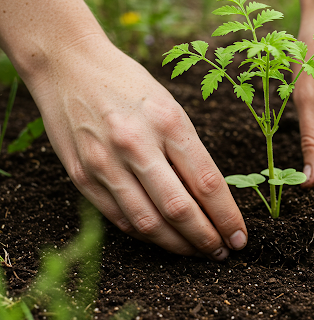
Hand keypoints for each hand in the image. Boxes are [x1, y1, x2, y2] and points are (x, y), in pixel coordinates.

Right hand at [29, 36, 247, 259]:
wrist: (68, 66)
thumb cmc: (128, 84)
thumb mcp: (169, 107)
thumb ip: (187, 151)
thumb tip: (208, 198)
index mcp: (168, 122)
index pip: (207, 182)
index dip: (227, 217)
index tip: (240, 237)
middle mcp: (136, 145)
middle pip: (179, 209)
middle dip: (207, 239)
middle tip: (222, 253)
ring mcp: (105, 163)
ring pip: (148, 222)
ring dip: (177, 245)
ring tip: (196, 251)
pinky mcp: (82, 176)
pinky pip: (119, 218)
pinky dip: (146, 234)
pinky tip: (162, 238)